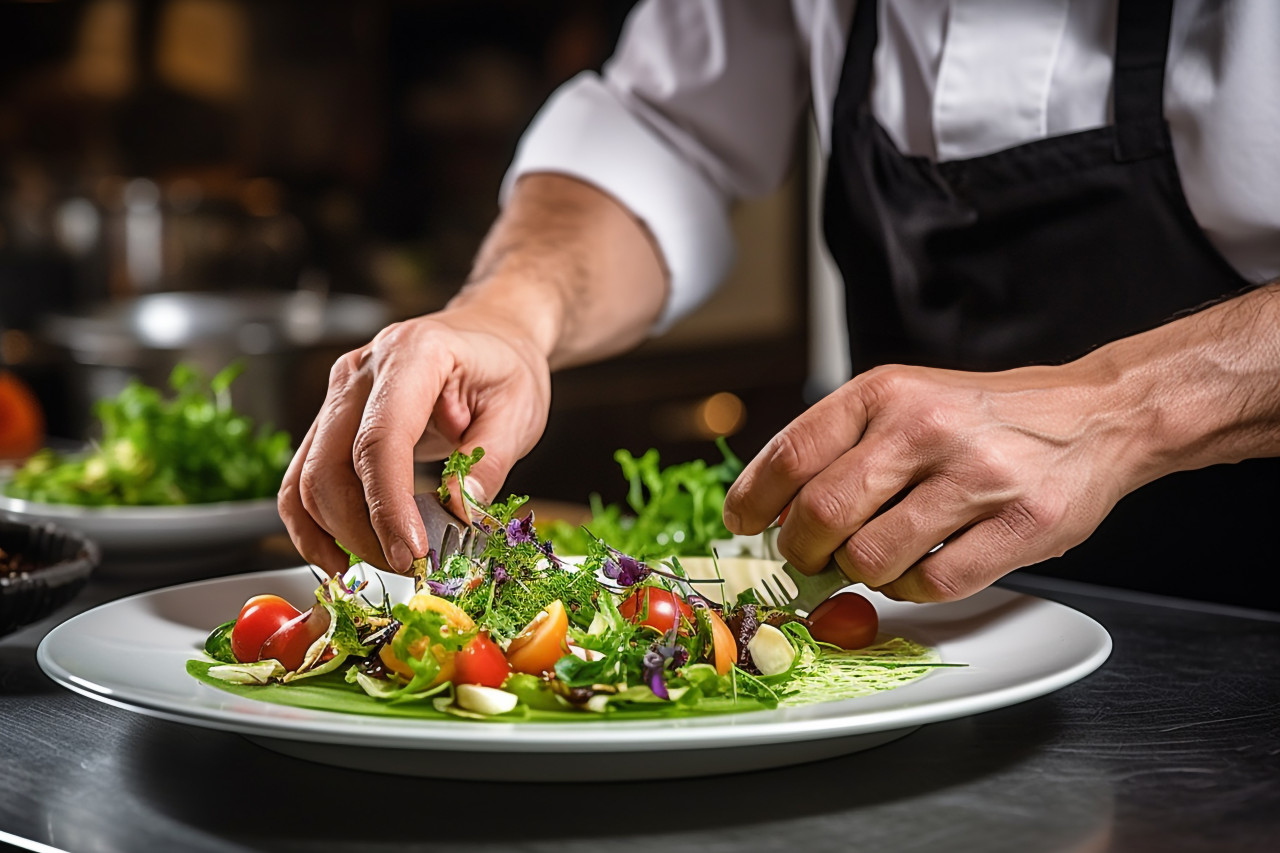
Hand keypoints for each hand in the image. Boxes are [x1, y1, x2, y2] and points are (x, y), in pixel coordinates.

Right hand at [278, 308, 550, 574]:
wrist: (488, 334)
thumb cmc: (504, 366)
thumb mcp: (519, 410)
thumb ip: (490, 461)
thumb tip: (460, 513)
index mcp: (413, 354)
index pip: (381, 440)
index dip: (388, 505)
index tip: (410, 553)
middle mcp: (361, 371)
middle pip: (331, 467)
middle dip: (362, 532)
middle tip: (408, 568)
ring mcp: (337, 394)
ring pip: (306, 480)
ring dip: (336, 536)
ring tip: (383, 566)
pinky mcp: (330, 419)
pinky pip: (303, 480)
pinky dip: (314, 527)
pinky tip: (339, 558)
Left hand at [722, 362, 1146, 601]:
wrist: (1097, 415)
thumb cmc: (984, 416)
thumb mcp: (904, 399)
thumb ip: (841, 444)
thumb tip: (768, 508)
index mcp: (885, 392)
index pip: (791, 454)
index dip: (753, 499)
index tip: (741, 523)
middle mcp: (926, 427)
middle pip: (821, 516)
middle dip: (801, 551)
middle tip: (809, 558)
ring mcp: (977, 477)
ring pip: (872, 558)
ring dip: (860, 574)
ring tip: (876, 558)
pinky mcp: (1022, 526)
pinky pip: (933, 585)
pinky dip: (911, 590)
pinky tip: (917, 570)